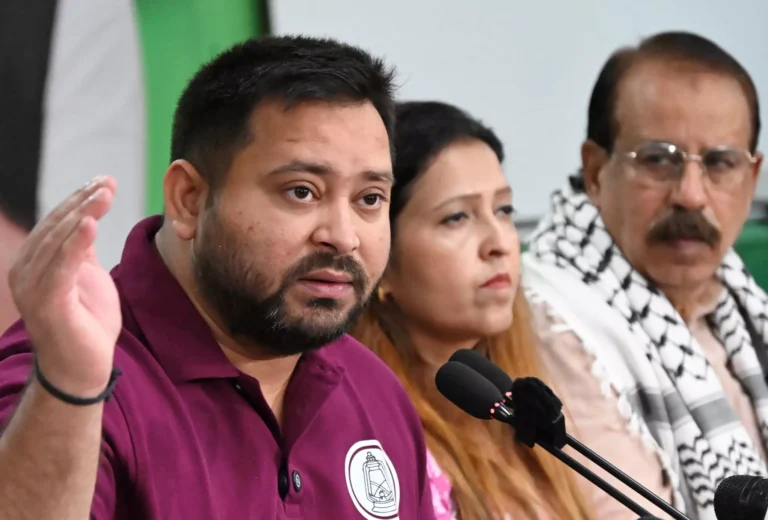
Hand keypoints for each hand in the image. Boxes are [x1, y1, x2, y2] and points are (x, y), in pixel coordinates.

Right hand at [8, 176, 120, 395]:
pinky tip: (90, 224)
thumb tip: (86, 217)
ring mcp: (33, 288)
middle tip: (108, 182)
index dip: (80, 199)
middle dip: (83, 201)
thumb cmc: (86, 323)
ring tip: (104, 194)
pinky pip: (61, 268)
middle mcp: (26, 271)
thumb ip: (81, 250)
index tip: (105, 180)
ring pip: (58, 242)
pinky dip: (75, 244)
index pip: (57, 222)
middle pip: (56, 227)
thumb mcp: (87, 276)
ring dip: (82, 214)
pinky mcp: (47, 304)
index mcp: (35, 262)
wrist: (83, 368)